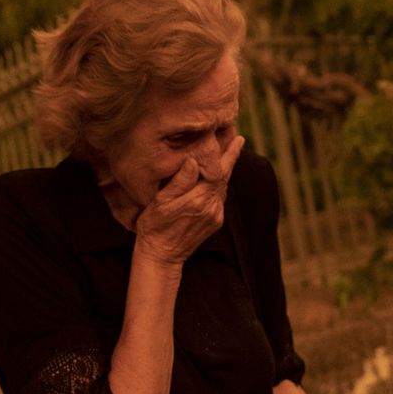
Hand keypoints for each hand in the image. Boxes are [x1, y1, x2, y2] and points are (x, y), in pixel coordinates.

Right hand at [133, 135, 243, 267]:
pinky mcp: (215, 222)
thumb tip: (195, 160)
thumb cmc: (155, 226)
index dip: (229, 153)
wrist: (161, 255)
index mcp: (200, 199)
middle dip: (231, 157)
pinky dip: (219, 184)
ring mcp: (215, 216)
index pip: (220, 170)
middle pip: (225, 177)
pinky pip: (219, 197)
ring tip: (228, 153)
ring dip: (225, 170)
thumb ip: (180, 181)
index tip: (238, 138)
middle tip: (237, 138)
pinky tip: (215, 177)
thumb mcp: (161, 201)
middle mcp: (212, 207)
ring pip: (223, 187)